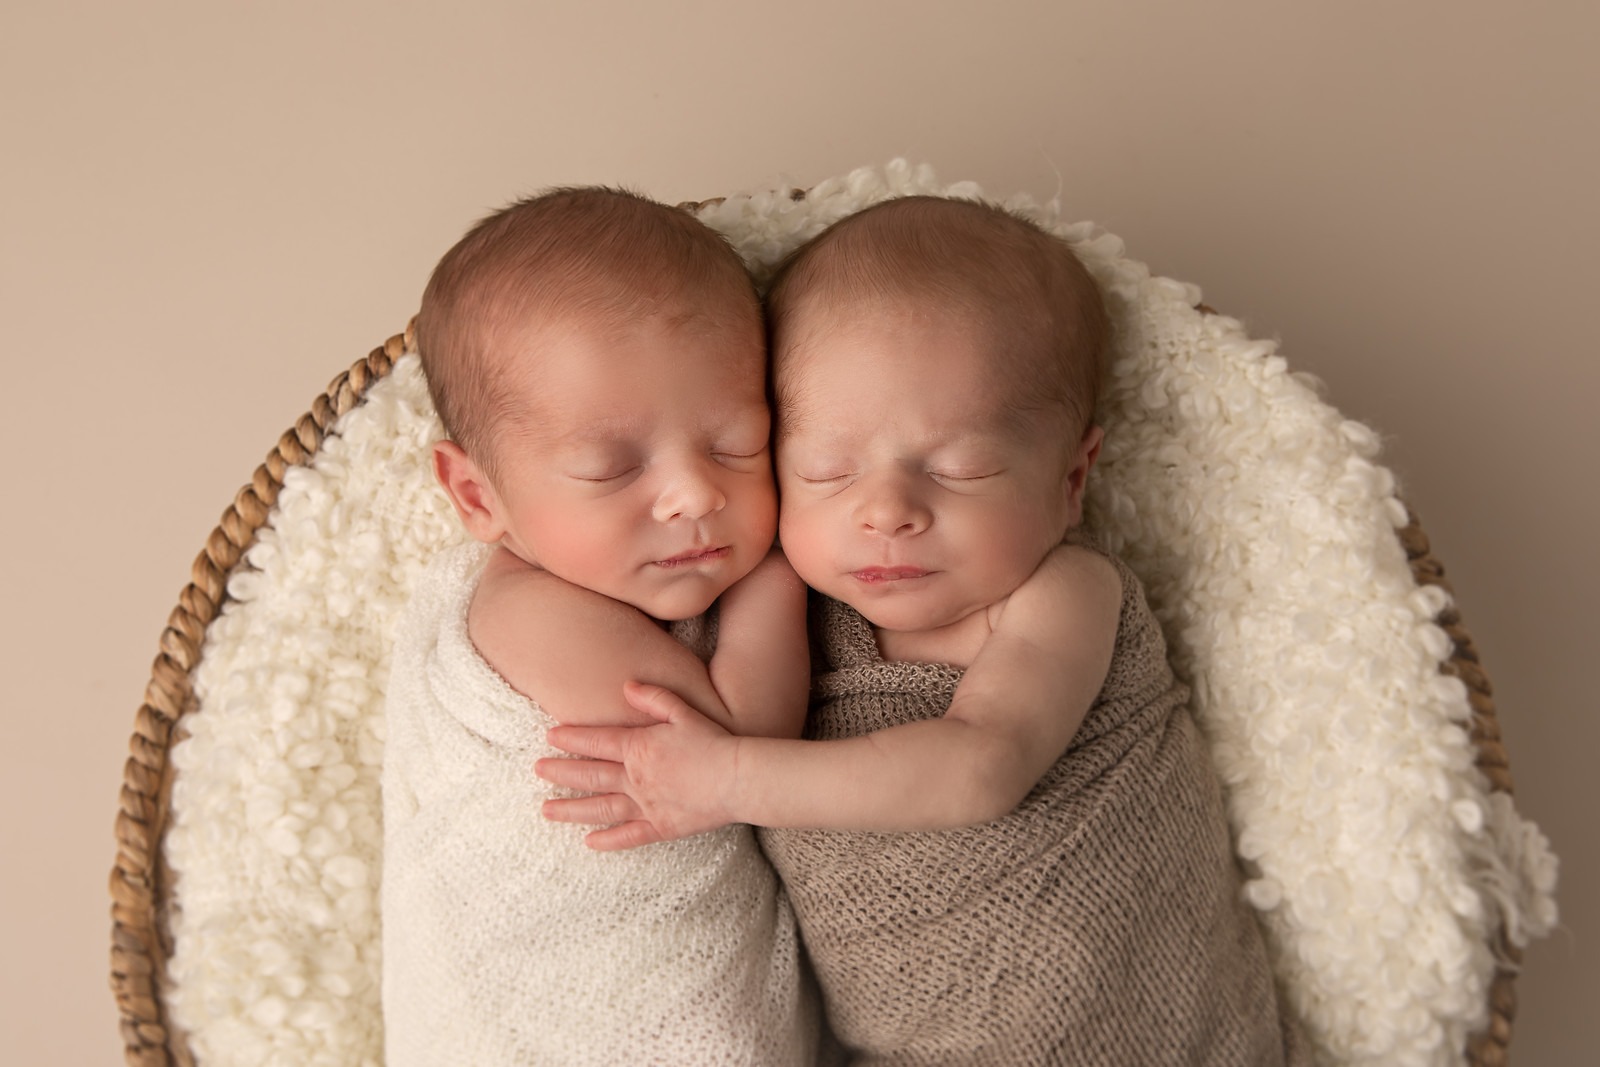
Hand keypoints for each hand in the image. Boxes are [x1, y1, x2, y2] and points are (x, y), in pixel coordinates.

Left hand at [536, 681, 741, 850]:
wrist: (740, 778)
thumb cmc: (714, 742)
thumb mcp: (684, 711)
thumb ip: (653, 698)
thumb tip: (626, 686)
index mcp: (639, 748)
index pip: (596, 741)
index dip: (571, 738)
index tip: (550, 737)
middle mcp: (636, 778)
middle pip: (590, 775)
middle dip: (560, 772)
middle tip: (538, 770)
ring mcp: (646, 805)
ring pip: (600, 808)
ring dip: (571, 809)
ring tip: (546, 810)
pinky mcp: (661, 827)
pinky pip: (628, 836)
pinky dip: (608, 841)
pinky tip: (589, 843)